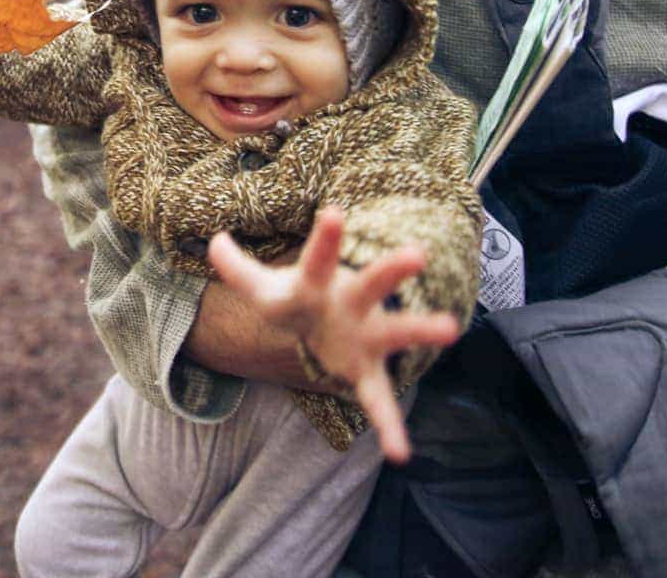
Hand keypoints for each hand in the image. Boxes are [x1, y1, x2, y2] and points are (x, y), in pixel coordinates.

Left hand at [207, 207, 459, 463]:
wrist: (322, 329)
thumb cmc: (294, 302)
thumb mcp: (262, 290)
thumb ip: (238, 270)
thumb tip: (215, 242)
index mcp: (318, 284)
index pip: (317, 260)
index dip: (324, 240)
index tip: (333, 213)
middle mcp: (349, 305)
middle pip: (370, 285)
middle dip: (391, 270)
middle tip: (418, 252)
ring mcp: (365, 338)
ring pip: (396, 331)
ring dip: (420, 330)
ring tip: (451, 328)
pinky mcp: (366, 374)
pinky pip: (380, 401)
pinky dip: (389, 426)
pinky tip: (399, 453)